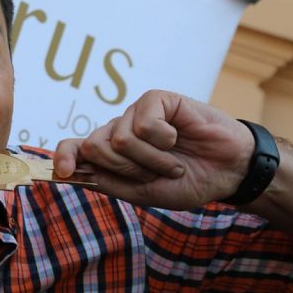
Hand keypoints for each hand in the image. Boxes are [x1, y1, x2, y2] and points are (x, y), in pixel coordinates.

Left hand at [54, 90, 254, 209]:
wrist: (228, 171)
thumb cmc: (187, 181)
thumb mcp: (145, 192)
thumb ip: (110, 182)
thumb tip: (73, 172)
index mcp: (111, 154)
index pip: (74, 149)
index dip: (64, 157)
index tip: (64, 172)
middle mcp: (118, 130)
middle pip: (94, 147)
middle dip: (126, 169)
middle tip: (155, 173)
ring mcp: (136, 113)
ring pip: (120, 139)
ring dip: (152, 160)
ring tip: (173, 161)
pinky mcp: (156, 99)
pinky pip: (144, 123)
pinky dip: (163, 140)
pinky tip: (178, 137)